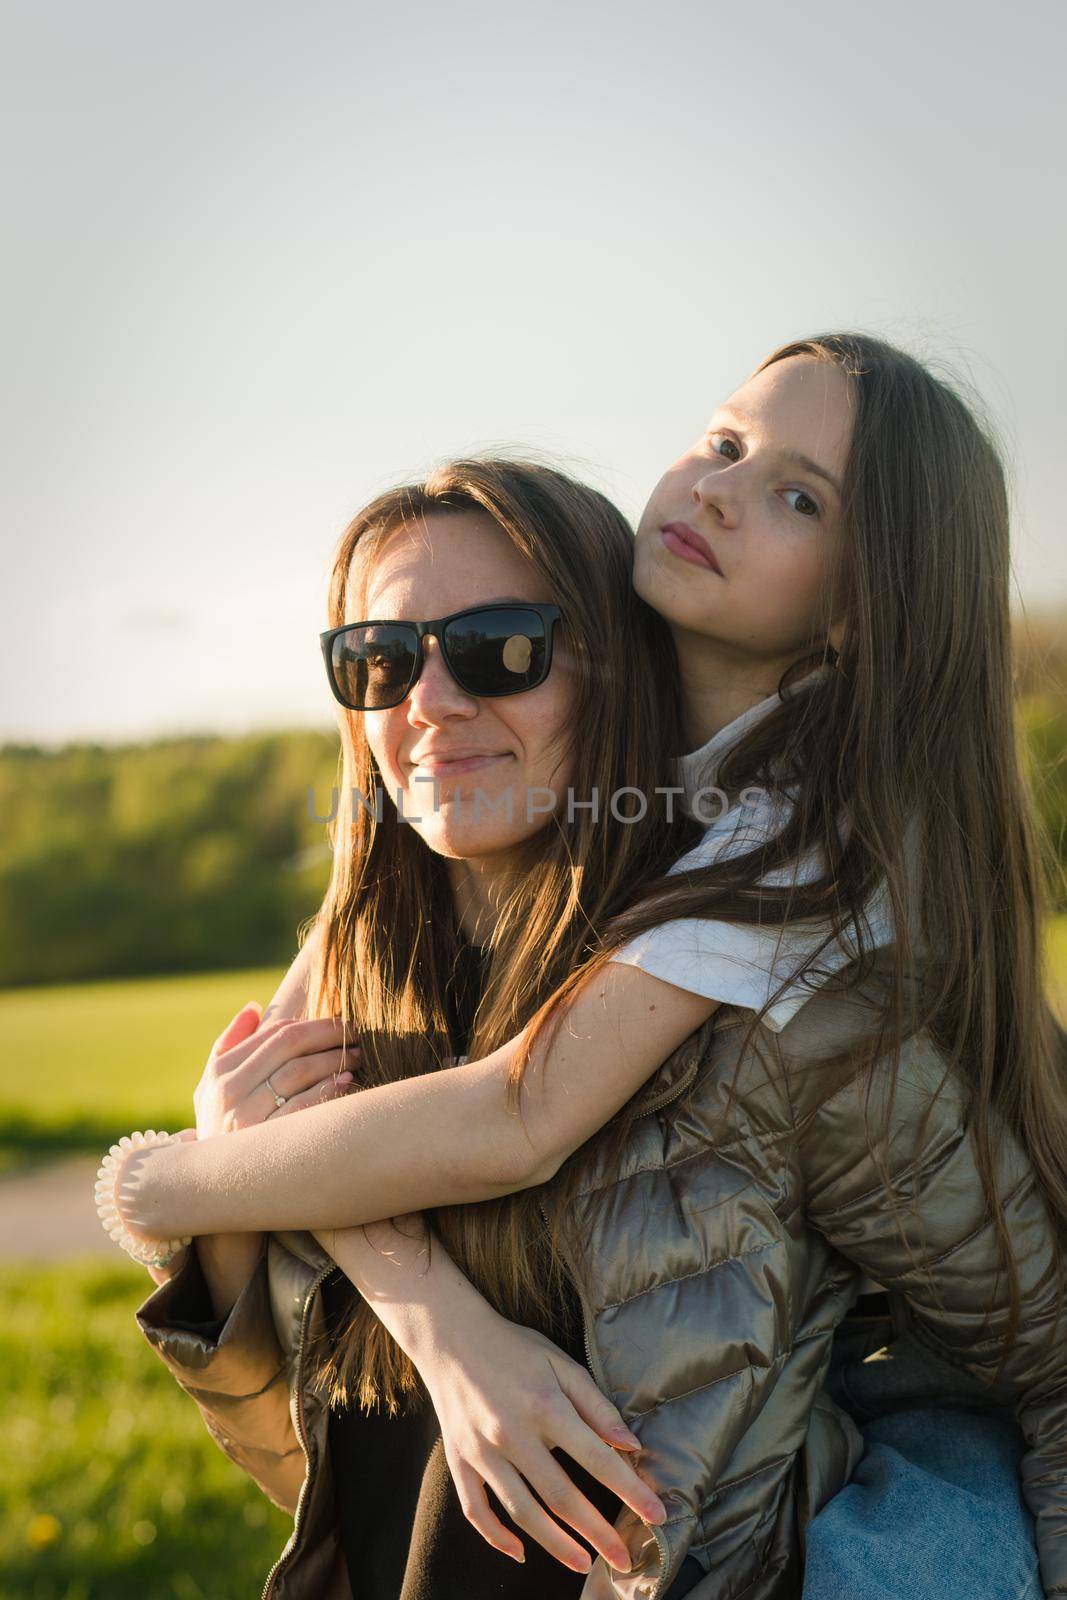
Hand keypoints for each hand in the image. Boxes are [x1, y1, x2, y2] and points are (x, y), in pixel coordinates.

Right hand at [145, 1006, 356, 1311]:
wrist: (215, 1199)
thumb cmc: (222, 1137)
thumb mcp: (211, 1092)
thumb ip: (228, 1046)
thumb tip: (253, 1006)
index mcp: (220, 1074)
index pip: (276, 1033)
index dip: (314, 1023)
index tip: (339, 1024)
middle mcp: (229, 1094)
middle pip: (290, 1046)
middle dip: (329, 1034)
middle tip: (358, 1034)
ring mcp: (247, 1121)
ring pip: (299, 1072)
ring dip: (334, 1058)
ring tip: (359, 1055)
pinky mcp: (267, 1148)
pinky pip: (304, 1110)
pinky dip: (328, 1091)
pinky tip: (348, 1083)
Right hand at [417, 1311, 666, 1573]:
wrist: (450, 1336)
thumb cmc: (514, 1347)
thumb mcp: (560, 1363)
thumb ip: (596, 1406)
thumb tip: (631, 1445)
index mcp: (545, 1406)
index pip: (597, 1459)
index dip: (629, 1490)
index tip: (657, 1515)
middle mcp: (512, 1434)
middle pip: (561, 1496)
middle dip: (597, 1533)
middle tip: (624, 1561)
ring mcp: (482, 1452)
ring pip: (522, 1511)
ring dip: (556, 1544)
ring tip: (583, 1564)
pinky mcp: (458, 1460)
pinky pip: (476, 1510)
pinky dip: (496, 1536)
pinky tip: (520, 1553)